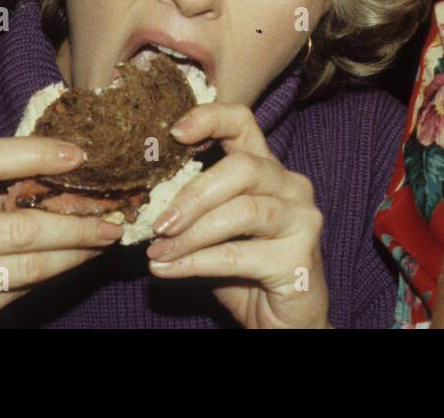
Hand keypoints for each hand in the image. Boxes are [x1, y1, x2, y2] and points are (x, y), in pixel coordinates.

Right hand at [0, 138, 122, 327]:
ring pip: (29, 263)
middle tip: (113, 211)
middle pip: (22, 224)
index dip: (36, 152)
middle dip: (77, 219)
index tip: (79, 153)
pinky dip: (52, 274)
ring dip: (76, 250)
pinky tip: (74, 262)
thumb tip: (48, 173)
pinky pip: (17, 290)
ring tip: (105, 236)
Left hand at [146, 104, 327, 328]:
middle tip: (158, 222)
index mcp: (269, 171)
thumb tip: (142, 204)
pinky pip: (239, 254)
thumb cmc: (245, 276)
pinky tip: (168, 270)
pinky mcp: (300, 256)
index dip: (210, 118)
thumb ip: (192, 212)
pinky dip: (196, 262)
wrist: (283, 325)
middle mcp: (292, 186)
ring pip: (242, 210)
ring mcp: (302, 219)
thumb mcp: (213, 235)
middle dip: (193, 194)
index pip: (244, 124)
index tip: (173, 132)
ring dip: (192, 233)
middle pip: (243, 167)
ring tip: (157, 252)